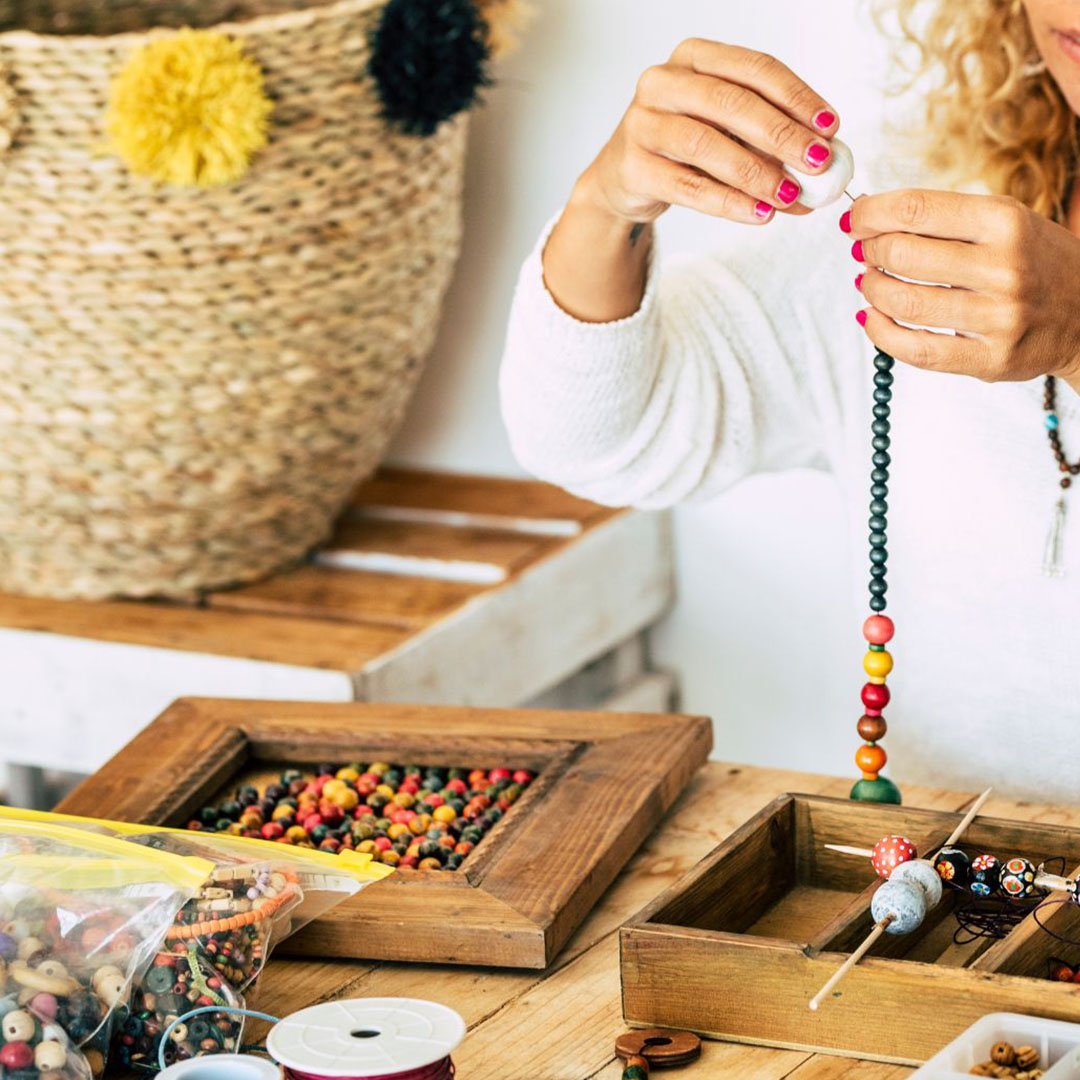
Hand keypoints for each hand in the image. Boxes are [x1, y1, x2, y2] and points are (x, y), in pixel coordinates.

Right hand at [576, 38, 840, 226]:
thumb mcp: (729, 131)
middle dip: (781, 134)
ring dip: (755, 173)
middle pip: (731, 103)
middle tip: (818, 162)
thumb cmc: (685, 148)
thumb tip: (825, 163)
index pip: (754, 69)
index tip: (830, 126)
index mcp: (694, 57)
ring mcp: (642, 123)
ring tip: (789, 195)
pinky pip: (687, 186)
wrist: (626, 179)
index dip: (797, 96)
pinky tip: (758, 213)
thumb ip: (771, 140)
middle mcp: (663, 82)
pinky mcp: (632, 167)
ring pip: (706, 144)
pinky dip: (728, 202)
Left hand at [849, 189, 1079, 384]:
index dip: (871, 214)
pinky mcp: (990, 359)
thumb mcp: (1006, 223)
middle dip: (870, 251)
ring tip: (869, 282)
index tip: (854, 220)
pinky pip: (916, 350)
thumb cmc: (1036, 262)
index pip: (917, 209)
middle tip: (864, 253)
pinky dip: (881, 333)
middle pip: (902, 254)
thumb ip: (945, 219)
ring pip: (904, 303)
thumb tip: (870, 217)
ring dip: (871, 290)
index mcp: (1005, 221)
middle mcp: (1004, 267)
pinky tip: (872, 318)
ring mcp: (998, 317)